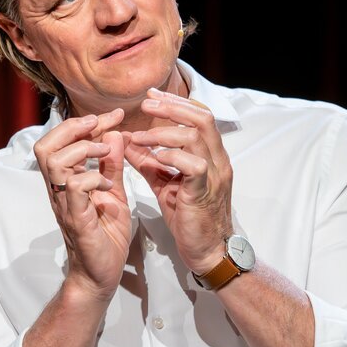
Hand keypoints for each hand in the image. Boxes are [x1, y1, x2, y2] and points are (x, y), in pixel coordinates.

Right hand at [33, 108, 131, 300]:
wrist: (102, 275)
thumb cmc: (105, 236)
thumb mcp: (113, 192)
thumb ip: (112, 165)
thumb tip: (115, 133)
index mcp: (65, 181)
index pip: (61, 140)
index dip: (85, 122)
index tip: (114, 115)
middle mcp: (58, 190)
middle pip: (45, 145)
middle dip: (73, 128)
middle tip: (101, 125)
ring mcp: (64, 204)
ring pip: (54, 162)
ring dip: (83, 150)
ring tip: (105, 154)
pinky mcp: (76, 219)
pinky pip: (75, 189)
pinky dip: (93, 178)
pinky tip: (109, 185)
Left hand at [123, 88, 232, 273]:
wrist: (207, 251)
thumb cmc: (189, 217)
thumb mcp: (165, 183)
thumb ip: (150, 162)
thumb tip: (127, 142)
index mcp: (211, 154)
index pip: (200, 116)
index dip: (177, 102)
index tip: (152, 95)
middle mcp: (218, 159)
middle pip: (201, 117)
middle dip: (172, 106)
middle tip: (146, 103)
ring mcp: (215, 174)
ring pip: (195, 136)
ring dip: (163, 132)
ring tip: (139, 135)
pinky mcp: (205, 191)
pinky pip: (192, 164)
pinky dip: (171, 156)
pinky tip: (154, 157)